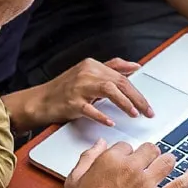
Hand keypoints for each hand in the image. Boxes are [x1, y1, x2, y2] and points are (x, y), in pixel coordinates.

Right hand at [32, 59, 151, 127]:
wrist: (41, 100)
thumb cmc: (64, 89)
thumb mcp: (88, 73)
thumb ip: (112, 68)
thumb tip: (134, 66)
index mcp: (92, 65)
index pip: (121, 75)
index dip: (137, 91)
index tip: (147, 103)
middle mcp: (86, 73)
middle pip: (118, 82)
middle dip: (136, 98)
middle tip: (146, 111)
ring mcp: (78, 87)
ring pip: (108, 90)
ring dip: (124, 103)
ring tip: (134, 114)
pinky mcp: (71, 101)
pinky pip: (90, 108)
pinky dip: (101, 115)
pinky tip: (110, 121)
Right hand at [59, 139, 187, 187]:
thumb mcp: (75, 179)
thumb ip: (89, 157)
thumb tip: (100, 143)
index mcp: (110, 160)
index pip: (128, 147)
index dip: (128, 156)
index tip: (128, 165)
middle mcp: (130, 168)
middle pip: (150, 150)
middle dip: (149, 156)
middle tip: (148, 166)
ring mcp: (145, 185)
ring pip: (167, 161)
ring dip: (167, 163)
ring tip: (166, 167)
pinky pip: (180, 184)